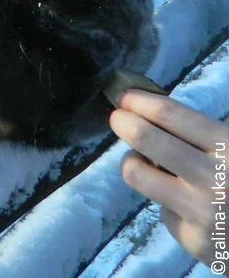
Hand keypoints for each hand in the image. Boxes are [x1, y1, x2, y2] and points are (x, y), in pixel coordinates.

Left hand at [110, 89, 228, 266]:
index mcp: (228, 147)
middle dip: (122, 121)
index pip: (169, 114)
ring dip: (134, 161)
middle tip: (118, 118)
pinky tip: (187, 205)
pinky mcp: (192, 238)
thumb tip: (149, 112)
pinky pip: (162, 207)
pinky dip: (167, 200)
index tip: (124, 96)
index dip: (138, 100)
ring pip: (136, 173)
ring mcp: (201, 212)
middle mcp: (214, 180)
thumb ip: (202, 134)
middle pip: (144, 137)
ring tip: (145, 161)